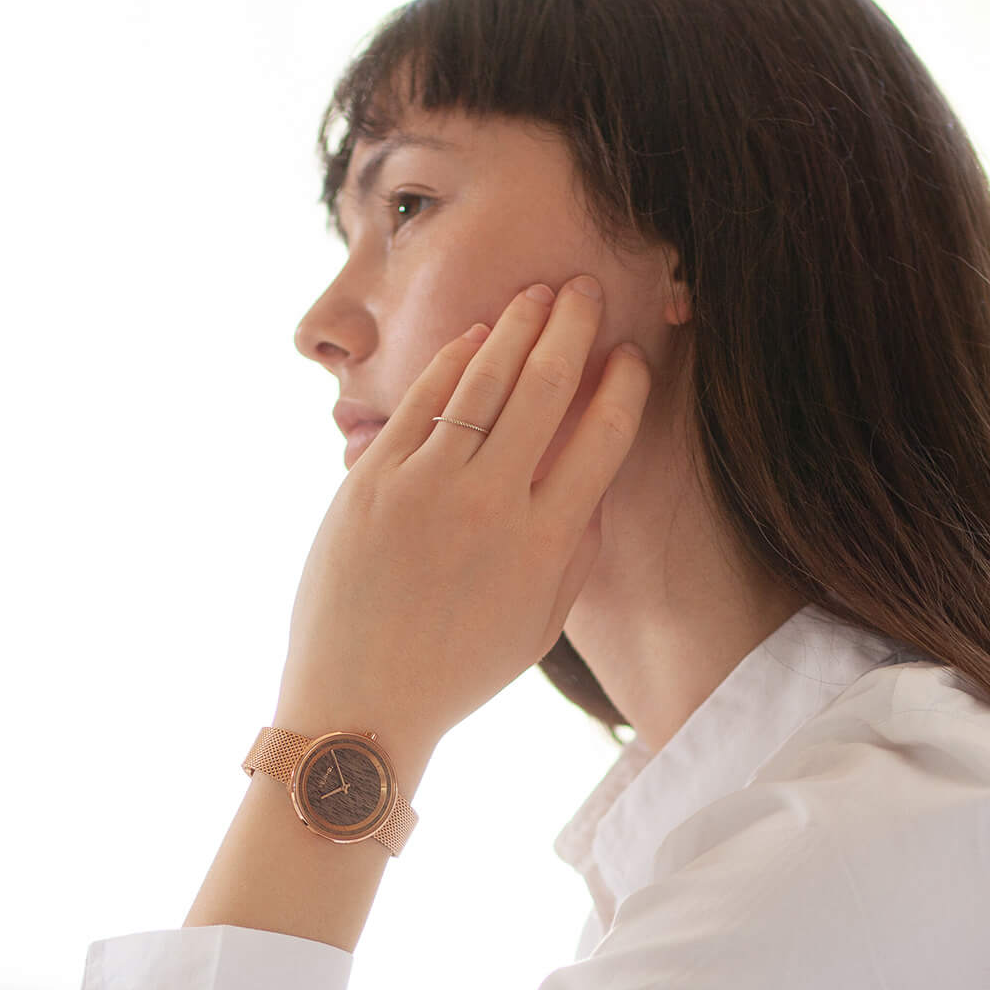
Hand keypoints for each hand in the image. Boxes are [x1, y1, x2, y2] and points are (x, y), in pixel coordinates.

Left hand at [275, 276, 652, 771]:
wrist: (359, 701)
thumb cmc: (454, 670)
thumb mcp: (539, 624)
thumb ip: (574, 551)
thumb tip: (593, 484)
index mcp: (546, 544)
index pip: (604, 437)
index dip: (624, 384)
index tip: (630, 355)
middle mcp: (492, 505)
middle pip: (547, 388)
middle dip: (574, 327)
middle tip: (588, 288)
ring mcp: (427, 488)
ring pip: (484, 380)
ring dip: (518, 325)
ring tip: (540, 294)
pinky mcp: (372, 481)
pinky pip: (422, 401)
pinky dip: (454, 360)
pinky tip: (477, 336)